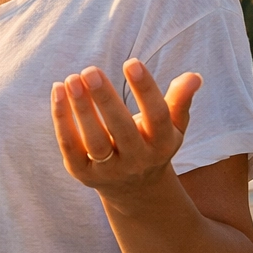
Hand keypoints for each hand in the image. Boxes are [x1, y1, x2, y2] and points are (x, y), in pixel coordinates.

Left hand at [50, 59, 199, 192]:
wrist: (135, 190)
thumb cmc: (153, 144)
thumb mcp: (172, 126)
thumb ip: (180, 101)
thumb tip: (194, 77)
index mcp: (162, 144)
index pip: (157, 116)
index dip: (145, 90)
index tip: (131, 62)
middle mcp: (137, 160)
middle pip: (122, 130)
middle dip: (105, 99)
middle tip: (90, 70)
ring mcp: (109, 170)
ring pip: (94, 141)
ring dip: (81, 110)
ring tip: (71, 79)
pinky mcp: (83, 172)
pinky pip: (70, 145)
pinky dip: (62, 119)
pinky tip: (57, 90)